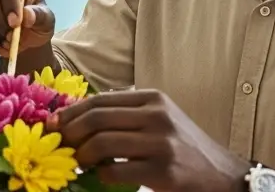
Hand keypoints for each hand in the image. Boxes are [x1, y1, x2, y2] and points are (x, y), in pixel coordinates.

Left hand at [47, 90, 250, 191]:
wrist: (221, 174)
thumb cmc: (181, 146)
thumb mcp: (157, 118)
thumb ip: (123, 114)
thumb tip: (73, 117)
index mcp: (151, 98)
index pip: (99, 100)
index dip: (70, 112)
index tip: (52, 123)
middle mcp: (157, 115)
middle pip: (96, 119)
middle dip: (70, 132)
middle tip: (60, 145)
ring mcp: (161, 143)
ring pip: (101, 143)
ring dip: (82, 155)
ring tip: (79, 162)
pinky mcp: (163, 170)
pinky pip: (116, 171)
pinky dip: (101, 174)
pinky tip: (102, 176)